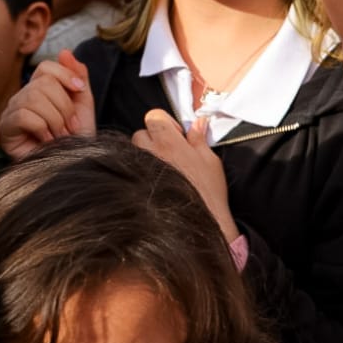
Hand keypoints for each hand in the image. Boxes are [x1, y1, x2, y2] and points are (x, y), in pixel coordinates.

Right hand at [0, 49, 94, 159]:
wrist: (70, 170)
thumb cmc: (75, 141)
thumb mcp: (83, 106)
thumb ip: (78, 78)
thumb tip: (65, 52)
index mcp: (40, 90)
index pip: (46, 67)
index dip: (65, 75)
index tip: (80, 90)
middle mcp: (22, 97)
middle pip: (43, 83)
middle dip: (64, 106)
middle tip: (70, 127)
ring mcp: (11, 112)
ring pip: (35, 98)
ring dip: (55, 120)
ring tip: (60, 136)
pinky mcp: (5, 129)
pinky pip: (24, 115)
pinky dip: (42, 128)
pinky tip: (46, 141)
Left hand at [132, 111, 238, 242]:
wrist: (200, 225)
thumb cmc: (208, 195)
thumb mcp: (210, 162)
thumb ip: (199, 139)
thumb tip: (198, 123)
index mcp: (170, 144)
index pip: (154, 116)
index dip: (164, 122)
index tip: (174, 133)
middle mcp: (152, 155)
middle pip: (140, 133)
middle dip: (153, 139)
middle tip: (168, 151)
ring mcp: (141, 172)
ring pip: (133, 152)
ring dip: (145, 155)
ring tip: (162, 168)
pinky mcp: (136, 187)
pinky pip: (132, 172)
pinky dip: (140, 173)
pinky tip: (155, 182)